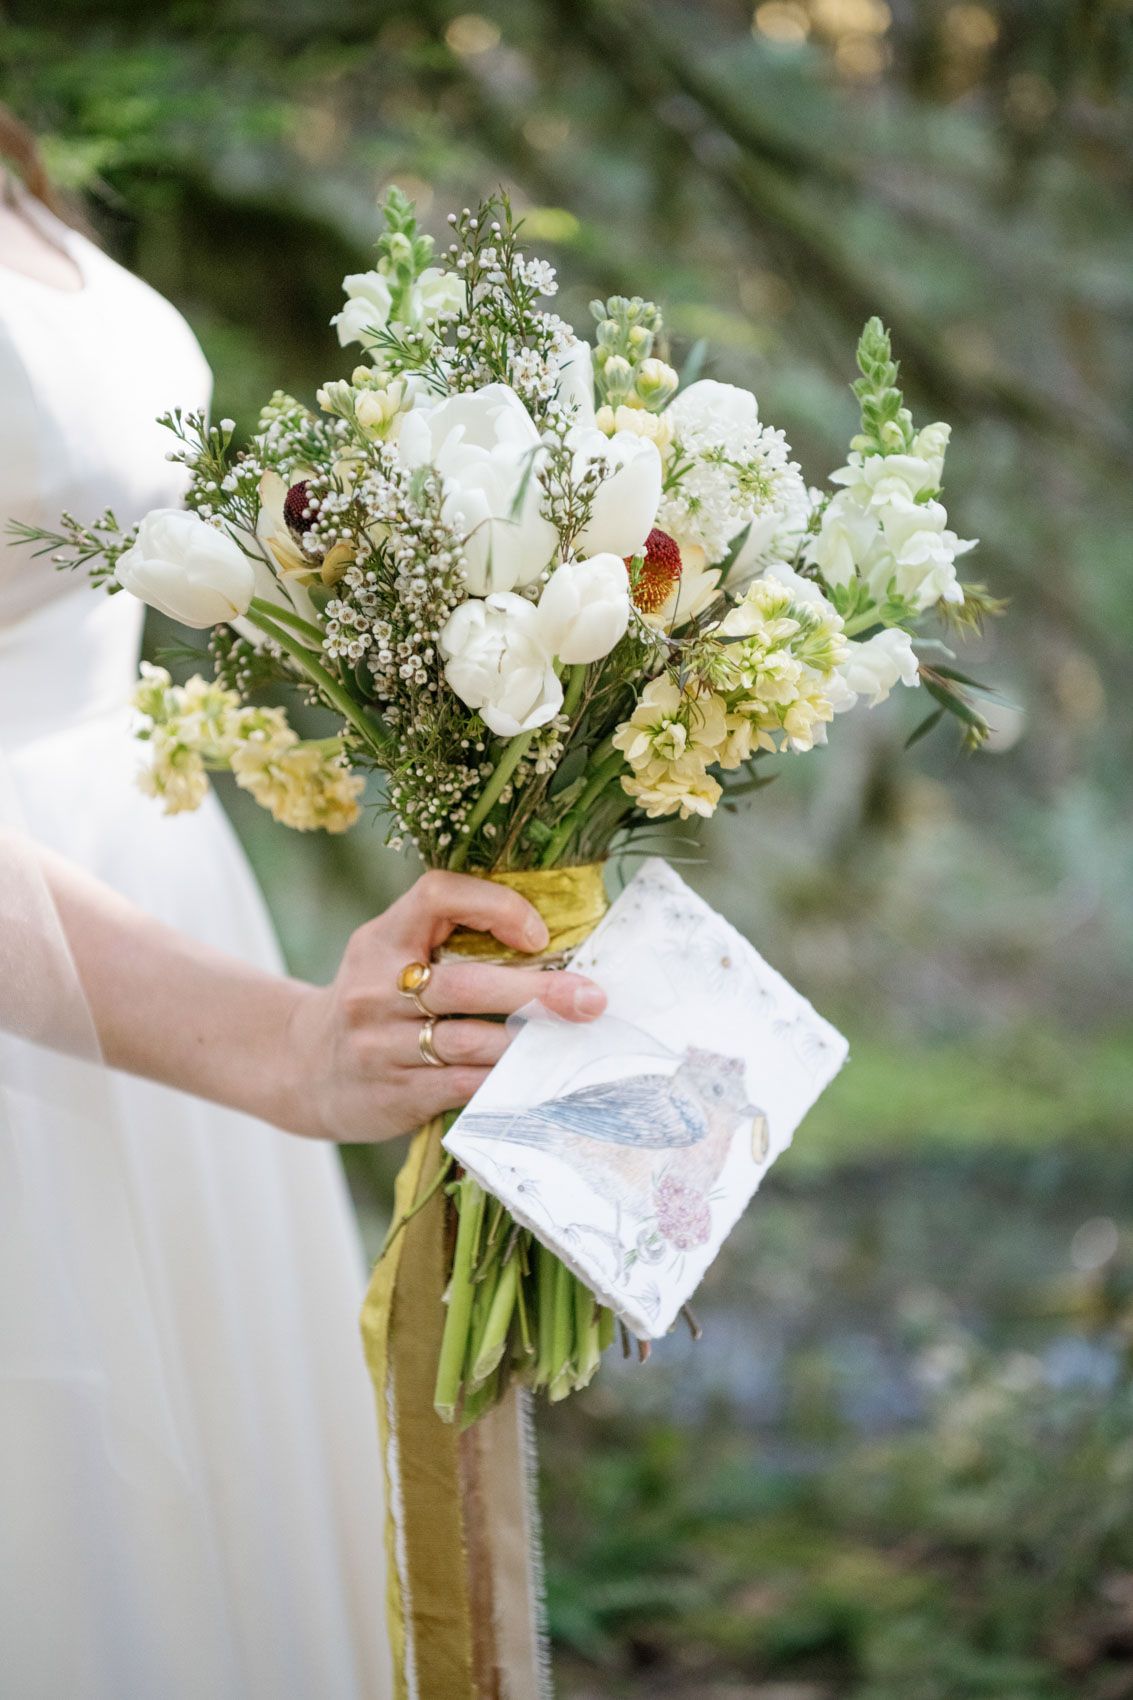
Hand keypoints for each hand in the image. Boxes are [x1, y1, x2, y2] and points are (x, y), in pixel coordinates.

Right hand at [277, 870, 606, 1141]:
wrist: (301, 1067)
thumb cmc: (373, 1000)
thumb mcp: (390, 954)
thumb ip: (446, 941)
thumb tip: (550, 940)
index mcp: (382, 939)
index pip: (437, 896)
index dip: (495, 907)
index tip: (538, 934)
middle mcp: (374, 988)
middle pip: (466, 984)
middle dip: (537, 992)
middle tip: (591, 1000)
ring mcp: (379, 1044)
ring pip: (469, 1042)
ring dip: (528, 1043)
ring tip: (574, 1042)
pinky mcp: (393, 1092)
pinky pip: (461, 1086)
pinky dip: (505, 1083)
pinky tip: (538, 1079)